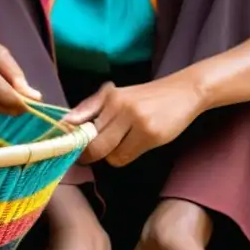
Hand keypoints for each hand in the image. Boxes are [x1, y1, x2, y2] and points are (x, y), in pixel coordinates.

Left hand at [64, 73, 205, 165]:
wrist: (184, 92)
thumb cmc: (146, 96)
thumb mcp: (117, 95)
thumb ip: (90, 107)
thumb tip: (66, 122)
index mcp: (110, 97)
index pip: (82, 125)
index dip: (75, 141)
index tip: (72, 148)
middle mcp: (121, 107)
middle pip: (94, 145)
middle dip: (90, 155)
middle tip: (91, 155)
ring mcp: (137, 121)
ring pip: (111, 155)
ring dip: (112, 155)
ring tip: (121, 144)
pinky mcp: (151, 134)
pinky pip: (127, 157)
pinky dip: (126, 156)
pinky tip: (134, 144)